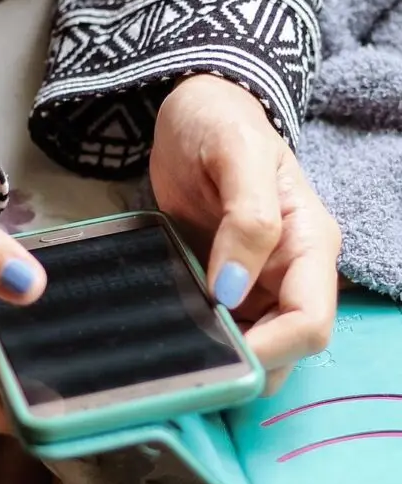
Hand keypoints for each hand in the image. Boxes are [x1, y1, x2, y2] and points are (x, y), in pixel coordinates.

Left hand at [150, 75, 340, 392]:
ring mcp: (259, 284)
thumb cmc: (219, 122)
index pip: (310, 322)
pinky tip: (173, 339)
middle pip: (286, 350)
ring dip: (224, 362)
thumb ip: (247, 219)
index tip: (217, 347)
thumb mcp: (235, 155)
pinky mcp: (227, 288)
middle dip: (247, 366)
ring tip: (177, 353)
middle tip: (190, 362)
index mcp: (308, 244)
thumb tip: (232, 290)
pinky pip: (224, 332)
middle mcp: (291, 273)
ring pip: (257, 351)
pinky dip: (203, 345)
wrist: (193, 116)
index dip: (270, 348)